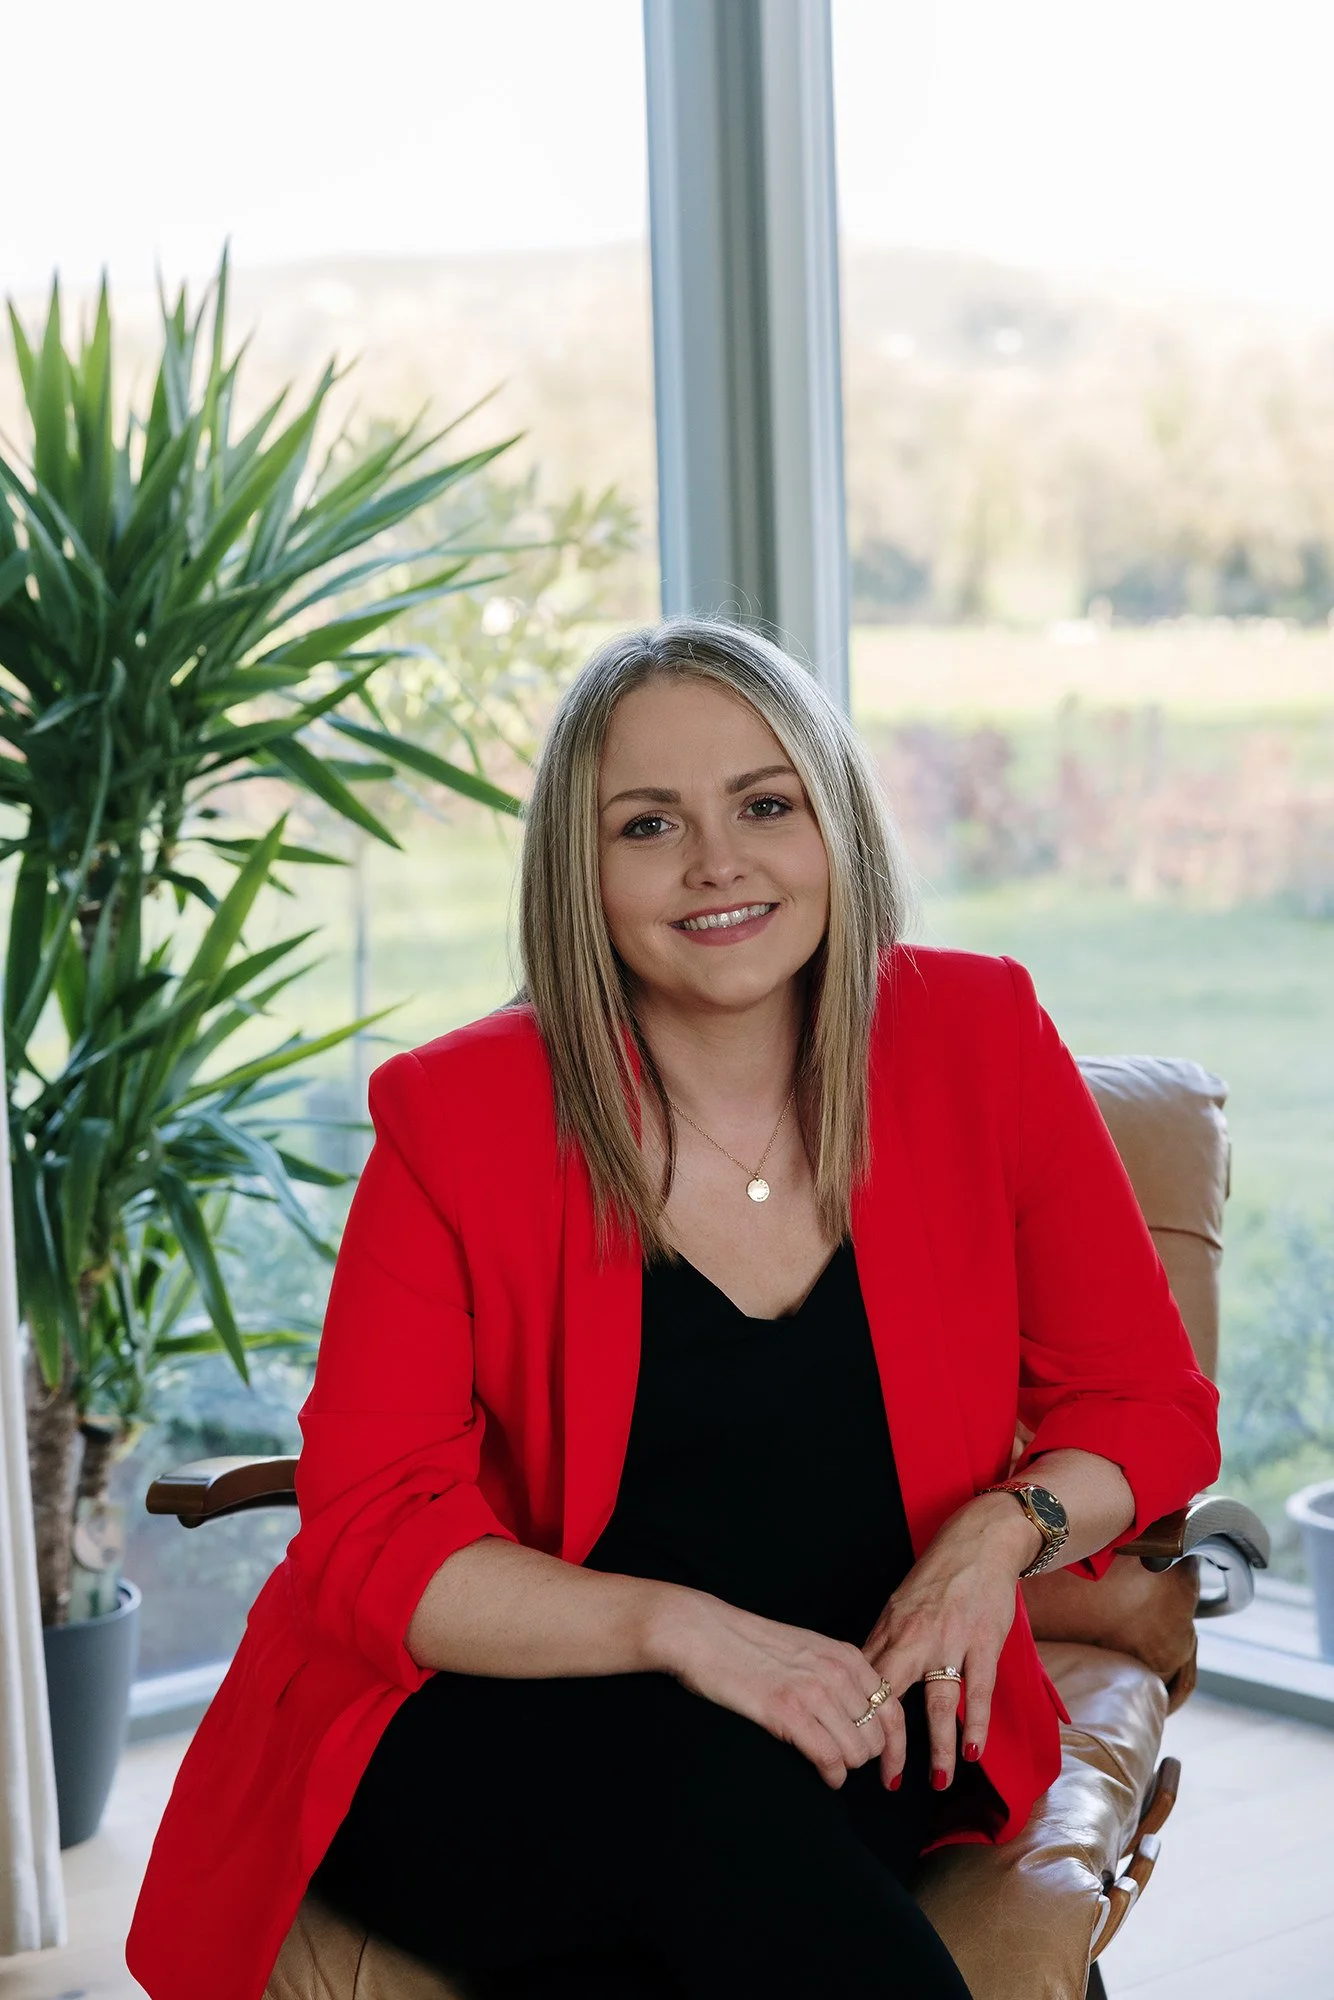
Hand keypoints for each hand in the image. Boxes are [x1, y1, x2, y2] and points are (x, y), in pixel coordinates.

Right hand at [652, 1588, 899, 1789]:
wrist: (704, 1632)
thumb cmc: (749, 1643)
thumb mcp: (807, 1649)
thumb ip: (837, 1674)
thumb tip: (858, 1715)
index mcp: (845, 1655)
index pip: (893, 1710)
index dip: (897, 1747)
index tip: (890, 1771)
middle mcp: (837, 1672)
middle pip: (878, 1736)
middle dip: (865, 1758)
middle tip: (845, 1764)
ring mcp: (813, 1691)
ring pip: (857, 1751)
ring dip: (846, 1766)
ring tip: (829, 1766)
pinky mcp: (787, 1711)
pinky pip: (829, 1758)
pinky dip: (831, 1775)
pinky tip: (823, 1776)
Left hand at [859, 1495, 1038, 1789]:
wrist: (978, 1543)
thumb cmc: (935, 1579)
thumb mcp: (898, 1607)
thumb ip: (883, 1646)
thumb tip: (860, 1685)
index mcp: (890, 1630)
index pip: (865, 1682)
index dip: (856, 1718)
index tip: (852, 1749)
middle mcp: (915, 1638)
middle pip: (894, 1696)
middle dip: (890, 1741)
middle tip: (888, 1779)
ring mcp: (951, 1641)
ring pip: (939, 1700)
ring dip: (940, 1746)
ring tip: (939, 1782)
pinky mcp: (983, 1642)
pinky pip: (979, 1690)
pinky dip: (976, 1723)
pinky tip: (974, 1752)